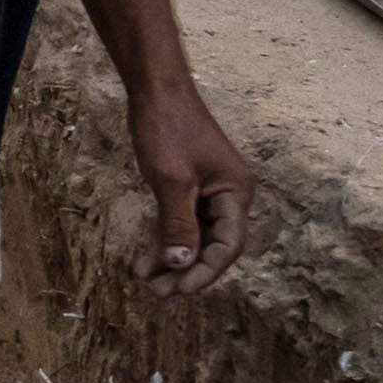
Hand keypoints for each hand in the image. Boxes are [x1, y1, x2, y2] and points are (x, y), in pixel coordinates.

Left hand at [140, 85, 261, 290]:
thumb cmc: (168, 129)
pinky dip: (166, 240)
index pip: (229, 245)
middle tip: (159, 292)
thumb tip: (181, 265)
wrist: (155, 89)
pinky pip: (182, 222)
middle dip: (186, 270)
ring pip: (194, 237)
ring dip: (173, 259)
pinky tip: (146, 260)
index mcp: (236, 193)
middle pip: (212, 245)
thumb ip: (178, 224)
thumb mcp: (172, 180)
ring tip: (148, 282)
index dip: (206, 271)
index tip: (181, 290)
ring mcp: (209, 191)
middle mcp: (229, 195)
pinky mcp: (189, 187)